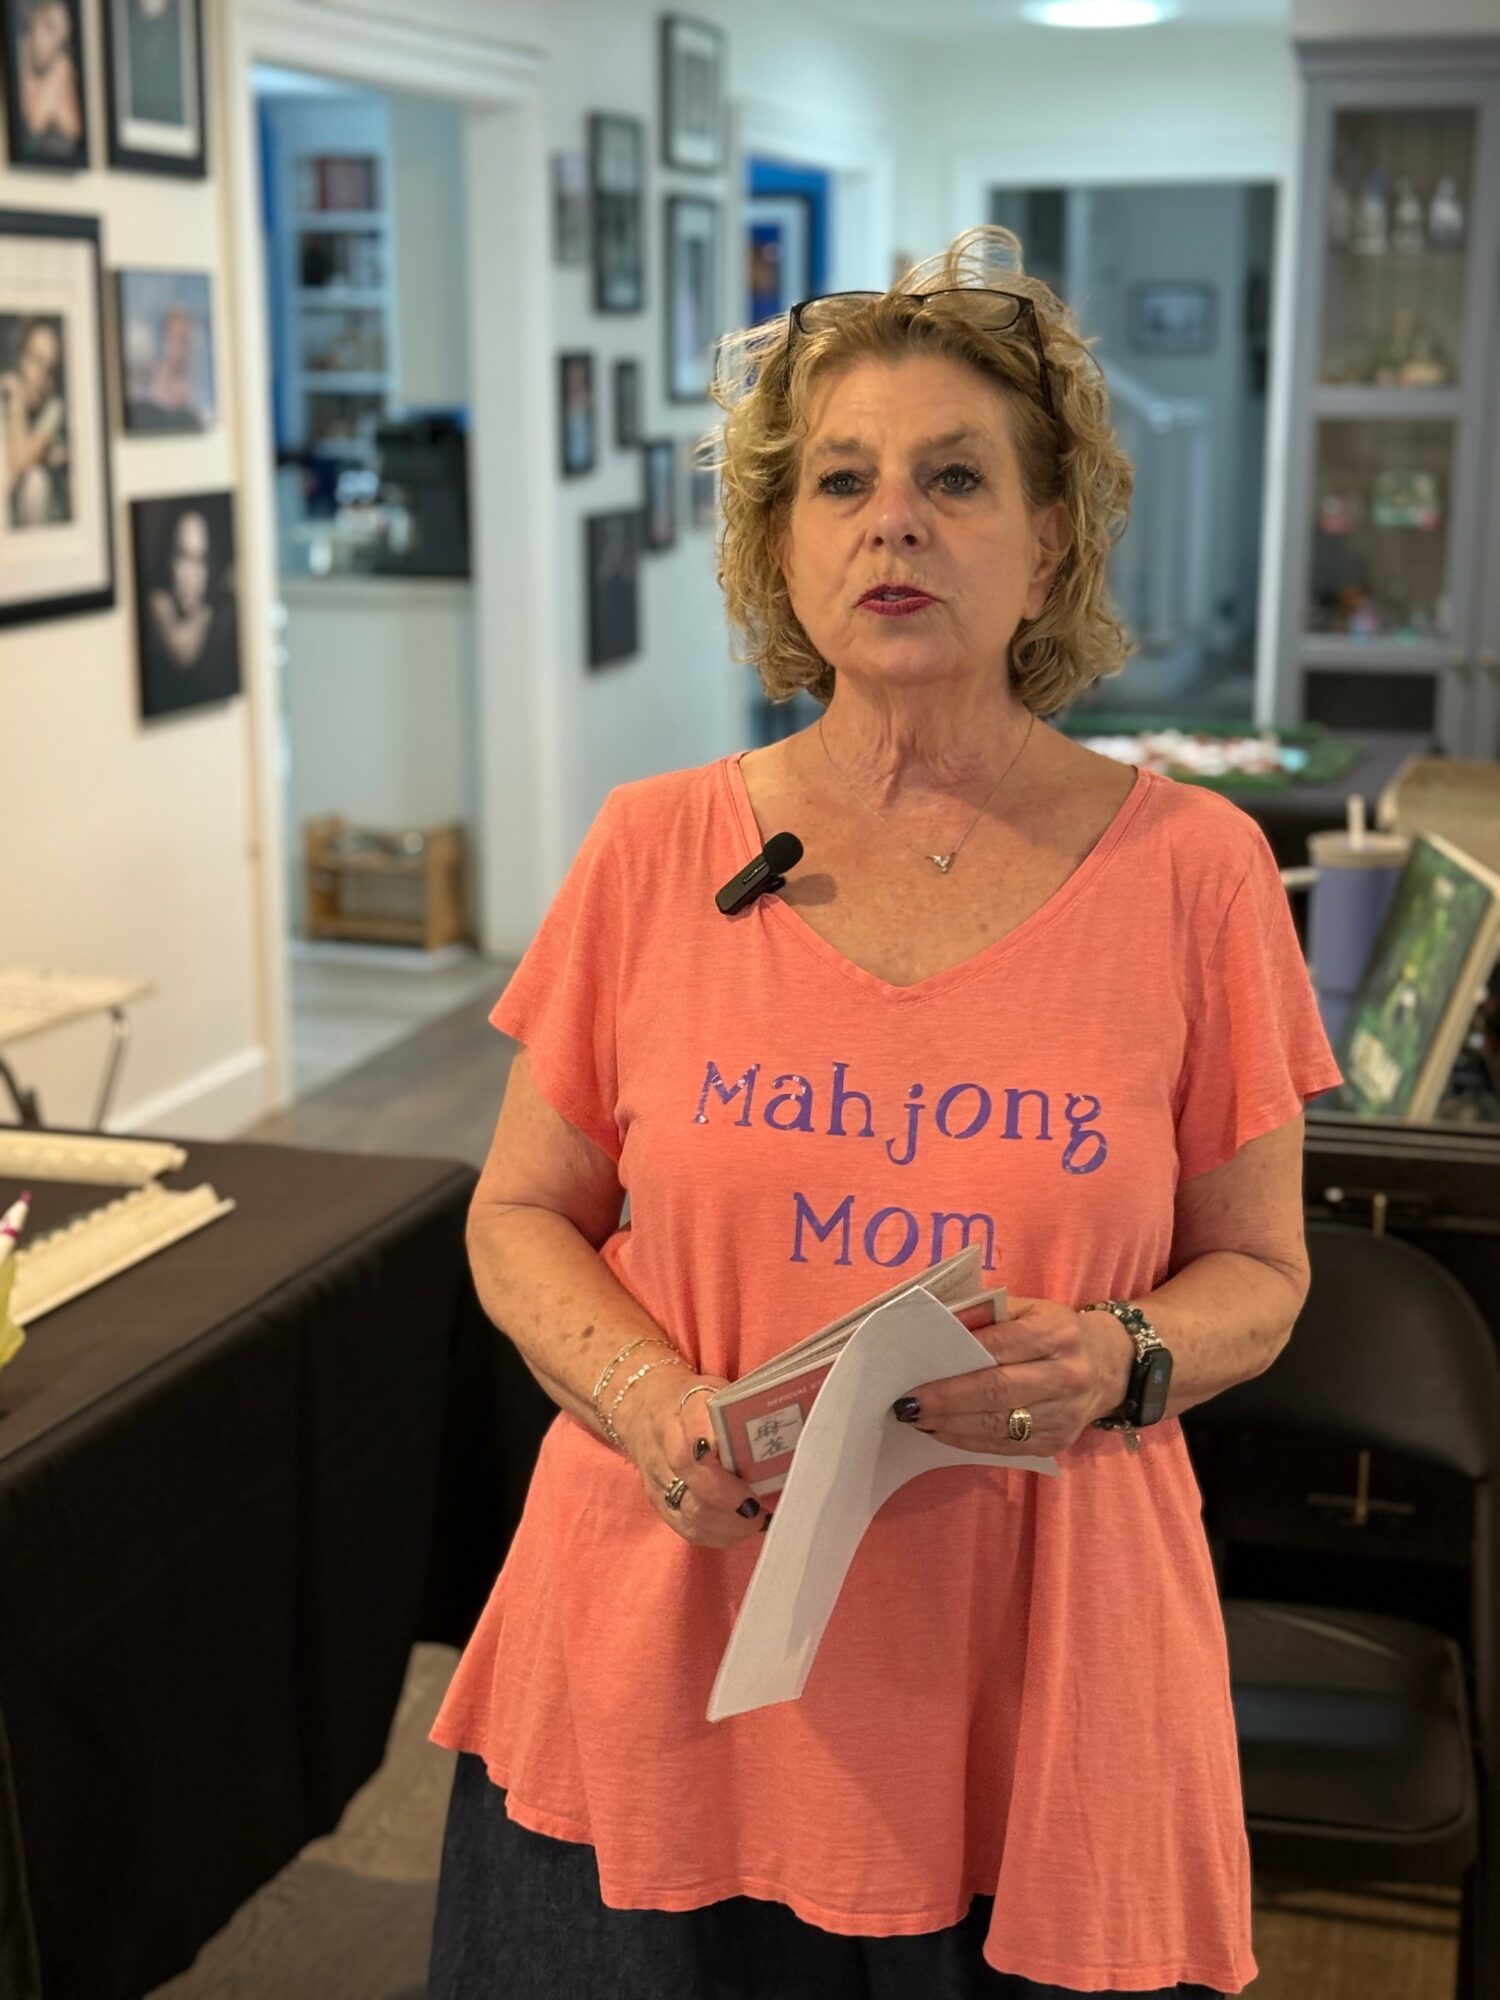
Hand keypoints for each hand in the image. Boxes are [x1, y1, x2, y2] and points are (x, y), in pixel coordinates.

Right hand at [614, 1365, 767, 1546]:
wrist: (644, 1410)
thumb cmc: (694, 1401)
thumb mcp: (715, 1389)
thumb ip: (742, 1408)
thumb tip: (788, 1429)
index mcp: (681, 1405)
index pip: (693, 1422)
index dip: (713, 1442)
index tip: (740, 1462)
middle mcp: (663, 1442)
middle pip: (690, 1476)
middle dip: (729, 1498)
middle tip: (760, 1507)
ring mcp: (658, 1477)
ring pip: (689, 1510)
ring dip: (728, 1523)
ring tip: (757, 1521)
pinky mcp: (658, 1502)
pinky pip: (687, 1528)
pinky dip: (718, 1534)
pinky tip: (741, 1529)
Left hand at [892, 1296, 1133, 1456]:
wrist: (1110, 1365)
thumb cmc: (1056, 1331)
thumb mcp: (1029, 1309)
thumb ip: (986, 1315)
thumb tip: (935, 1328)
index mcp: (1056, 1333)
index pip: (998, 1348)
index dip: (955, 1366)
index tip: (915, 1377)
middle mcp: (1066, 1375)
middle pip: (996, 1393)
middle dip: (946, 1401)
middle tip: (909, 1405)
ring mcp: (1065, 1414)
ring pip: (998, 1426)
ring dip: (951, 1426)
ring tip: (918, 1419)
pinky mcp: (1058, 1442)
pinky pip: (1005, 1447)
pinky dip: (968, 1441)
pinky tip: (944, 1432)